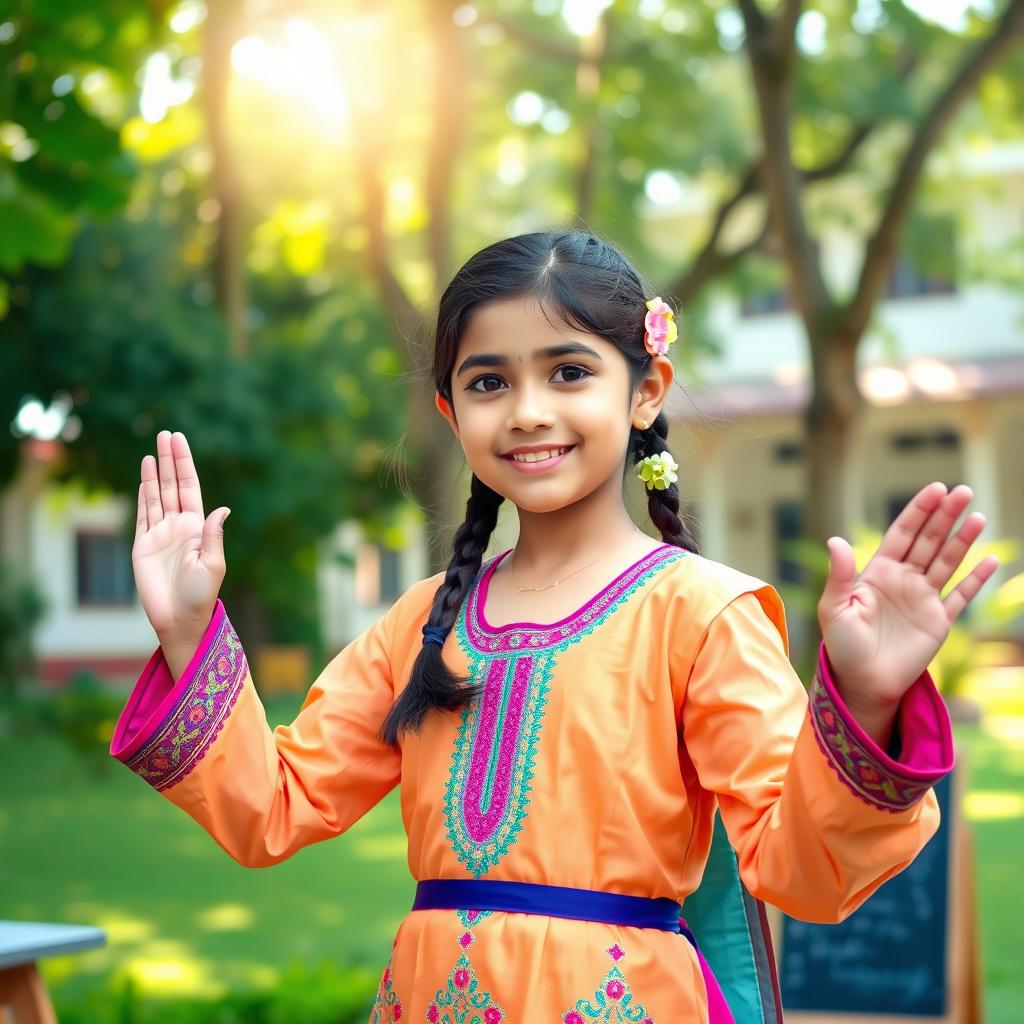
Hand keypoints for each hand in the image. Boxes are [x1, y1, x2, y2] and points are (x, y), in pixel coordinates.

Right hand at [134, 430, 230, 642]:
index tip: (180, 441)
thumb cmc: (201, 596)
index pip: (190, 487)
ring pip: (156, 495)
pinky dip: (143, 495)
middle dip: (170, 460)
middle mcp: (179, 526)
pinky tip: (144, 477)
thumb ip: (213, 536)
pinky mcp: (143, 545)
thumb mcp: (212, 565)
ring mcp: (160, 534)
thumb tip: (222, 509)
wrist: (179, 620)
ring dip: (155, 473)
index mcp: (197, 527)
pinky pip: (142, 515)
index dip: (185, 464)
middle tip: (165, 433)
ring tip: (153, 449)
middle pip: (173, 485)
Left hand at [818, 482, 998, 709]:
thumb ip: (840, 574)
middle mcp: (903, 580)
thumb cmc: (842, 645)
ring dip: (962, 540)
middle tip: (963, 491)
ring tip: (978, 516)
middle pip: (928, 540)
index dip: (919, 511)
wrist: (862, 682)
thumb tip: (836, 539)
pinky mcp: (939, 621)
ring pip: (947, 562)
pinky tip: (991, 560)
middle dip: (945, 516)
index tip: (936, 490)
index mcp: (878, 572)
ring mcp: (923, 599)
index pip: (902, 533)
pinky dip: (976, 580)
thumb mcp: (834, 607)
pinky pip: (961, 596)